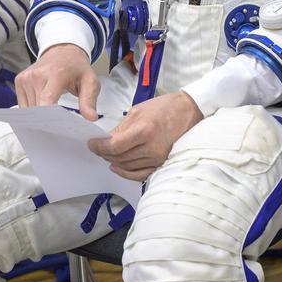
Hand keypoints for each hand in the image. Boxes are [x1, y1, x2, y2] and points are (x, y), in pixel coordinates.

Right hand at [15, 44, 99, 119]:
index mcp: (56, 73)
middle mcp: (37, 74)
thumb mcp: (90, 81)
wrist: (62, 52)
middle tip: (60, 126)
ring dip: (39, 116)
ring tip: (53, 113)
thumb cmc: (76, 67)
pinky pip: (23, 104)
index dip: (49, 117)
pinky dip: (32, 110)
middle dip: (47, 120)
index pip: (47, 99)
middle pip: (37, 109)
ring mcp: (26, 77)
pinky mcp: (20, 80)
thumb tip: (90, 118)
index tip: (57, 128)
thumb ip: (89, 100)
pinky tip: (43, 107)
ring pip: (29, 110)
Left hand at [87, 91, 203, 180]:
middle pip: (119, 158)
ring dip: (113, 161)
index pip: (115, 146)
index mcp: (145, 130)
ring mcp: (158, 158)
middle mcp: (152, 147)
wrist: (189, 111)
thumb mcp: (138, 111)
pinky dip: (126, 173)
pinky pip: (140, 174)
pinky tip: (117, 167)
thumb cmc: (165, 107)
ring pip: (127, 166)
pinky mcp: (162, 163)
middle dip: (104, 153)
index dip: (99, 146)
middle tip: (97, 147)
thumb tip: (106, 140)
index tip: (92, 143)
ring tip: (106, 154)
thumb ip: (121, 128)